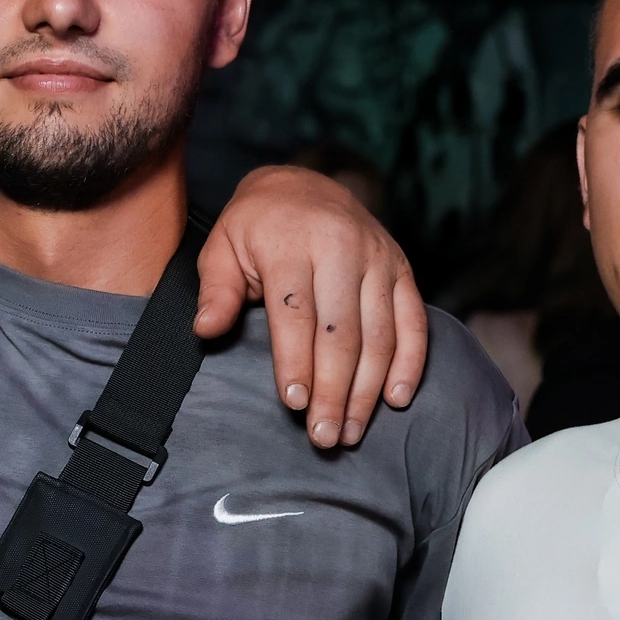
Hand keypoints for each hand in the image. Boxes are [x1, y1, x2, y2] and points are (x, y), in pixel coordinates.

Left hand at [194, 165, 428, 446]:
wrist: (304, 183)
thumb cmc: (256, 226)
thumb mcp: (223, 247)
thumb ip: (216, 291)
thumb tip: (205, 330)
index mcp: (292, 243)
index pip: (296, 312)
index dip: (296, 361)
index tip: (294, 403)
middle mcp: (342, 248)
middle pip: (342, 331)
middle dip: (334, 389)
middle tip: (324, 436)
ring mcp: (378, 258)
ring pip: (380, 333)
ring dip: (368, 388)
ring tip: (351, 431)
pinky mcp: (402, 268)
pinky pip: (414, 320)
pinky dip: (410, 362)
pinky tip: (396, 399)